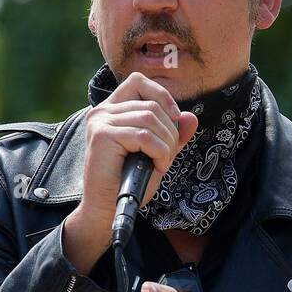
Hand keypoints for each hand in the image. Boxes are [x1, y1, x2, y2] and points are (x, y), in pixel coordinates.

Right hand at [77, 73, 198, 239]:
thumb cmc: (129, 182)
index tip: (174, 119)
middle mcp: (102, 111)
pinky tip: (156, 167)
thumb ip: (173, 135)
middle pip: (151, 104)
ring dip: (166, 144)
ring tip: (161, 163)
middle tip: (167, 156)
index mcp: (112, 109)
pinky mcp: (102, 135)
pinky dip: (159, 152)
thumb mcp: (157, 154)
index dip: (162, 96)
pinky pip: (144, 136)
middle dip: (170, 131)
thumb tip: (191, 118)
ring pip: (150, 118)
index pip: (139, 82)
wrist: (107, 209)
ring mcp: (101, 121)